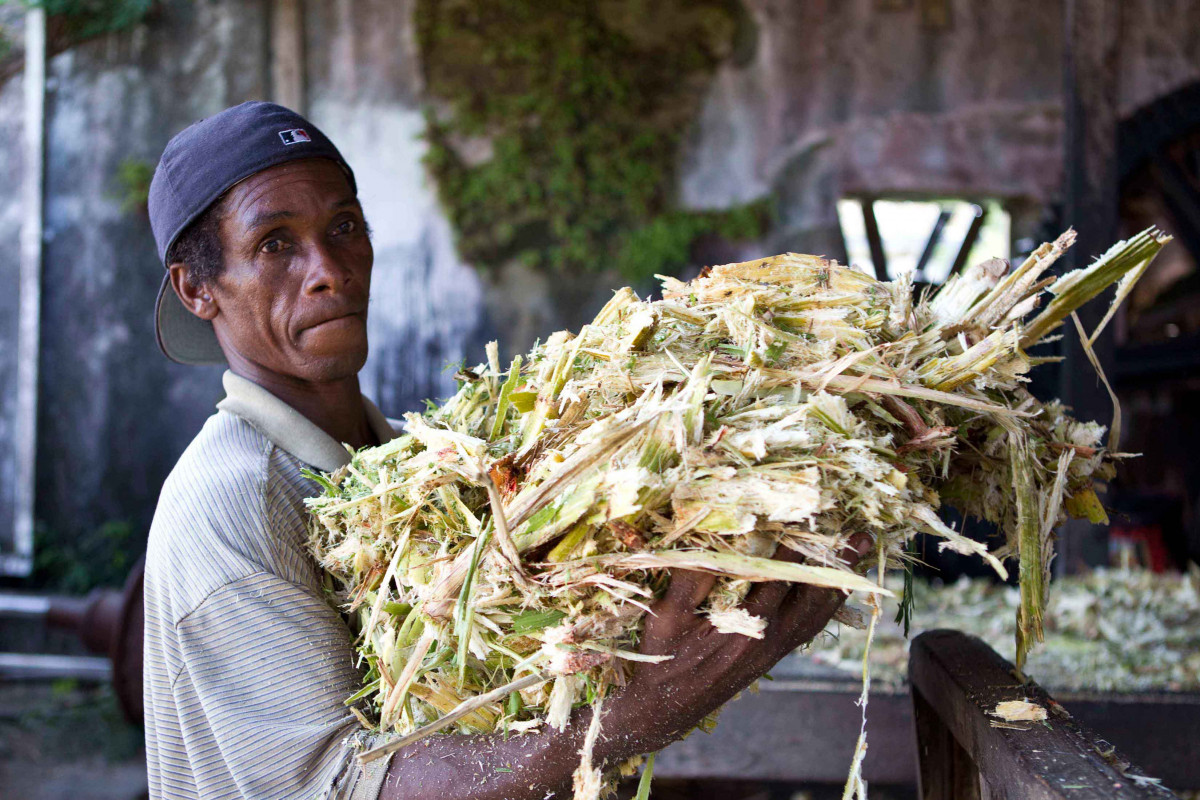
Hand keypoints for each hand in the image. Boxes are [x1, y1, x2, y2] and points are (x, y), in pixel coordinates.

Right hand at [601, 535, 871, 754]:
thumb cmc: (663, 659)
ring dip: (841, 583)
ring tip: (862, 557)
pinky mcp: (772, 655)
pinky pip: (809, 628)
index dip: (799, 550)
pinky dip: (826, 606)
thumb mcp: (667, 615)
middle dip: (839, 564)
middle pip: (814, 597)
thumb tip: (709, 538)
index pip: (780, 580)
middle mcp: (769, 639)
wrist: (666, 708)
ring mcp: (774, 649)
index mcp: (745, 626)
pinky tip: (835, 592)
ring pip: (817, 614)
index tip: (814, 519)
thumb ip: (690, 578)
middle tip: (864, 537)